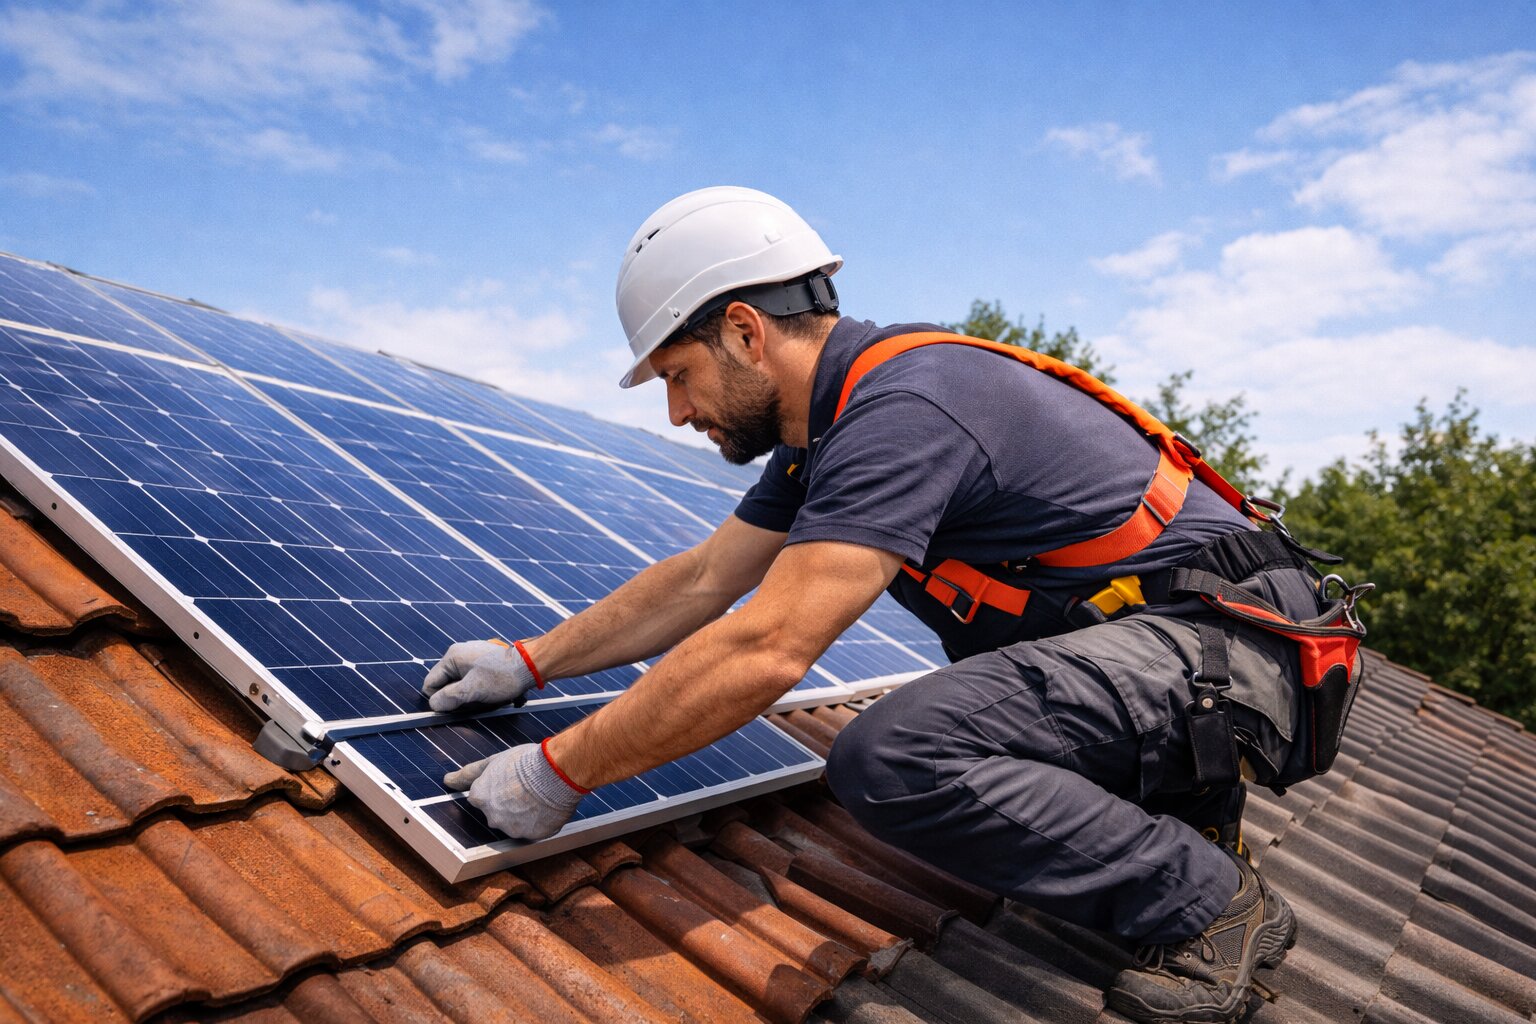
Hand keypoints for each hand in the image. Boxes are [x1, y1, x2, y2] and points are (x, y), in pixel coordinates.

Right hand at [422, 640, 541, 711]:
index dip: (441, 700)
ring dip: (474, 697)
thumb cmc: (504, 676)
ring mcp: (473, 658)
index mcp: (452, 657)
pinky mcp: (485, 663)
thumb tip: (434, 705)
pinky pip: (475, 682)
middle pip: (447, 686)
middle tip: (479, 701)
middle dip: (460, 698)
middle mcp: (460, 654)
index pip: (430, 684)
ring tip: (491, 697)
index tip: (459, 705)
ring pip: (462, 686)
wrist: (532, 665)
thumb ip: (449, 698)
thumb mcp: (473, 690)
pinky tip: (497, 693)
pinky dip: (483, 691)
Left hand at [444, 742, 584, 839]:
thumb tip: (447, 780)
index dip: (497, 788)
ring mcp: (512, 829)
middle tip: (525, 787)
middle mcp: (492, 817)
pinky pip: (534, 830)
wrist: (556, 772)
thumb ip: (468, 773)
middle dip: (508, 803)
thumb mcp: (494, 760)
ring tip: (538, 795)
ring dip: (523, 813)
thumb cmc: (526, 762)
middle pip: (497, 813)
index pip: (482, 798)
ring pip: (515, 824)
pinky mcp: (532, 836)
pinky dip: (539, 821)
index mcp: (480, 797)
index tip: (509, 781)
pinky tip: (547, 806)